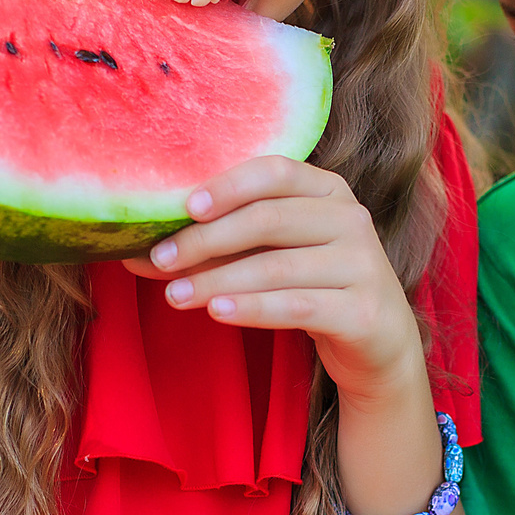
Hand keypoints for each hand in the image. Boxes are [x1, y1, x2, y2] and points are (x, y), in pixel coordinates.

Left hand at [125, 156, 423, 403]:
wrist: (378, 343)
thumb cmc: (313, 288)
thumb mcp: (275, 255)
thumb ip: (220, 246)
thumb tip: (136, 251)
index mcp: (329, 191)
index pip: (276, 172)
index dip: (229, 185)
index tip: (185, 207)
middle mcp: (352, 219)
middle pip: (269, 219)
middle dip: (207, 240)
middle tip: (160, 260)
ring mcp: (364, 265)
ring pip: (277, 267)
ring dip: (218, 280)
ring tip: (175, 296)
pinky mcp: (363, 311)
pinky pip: (297, 306)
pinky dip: (253, 308)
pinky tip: (217, 312)